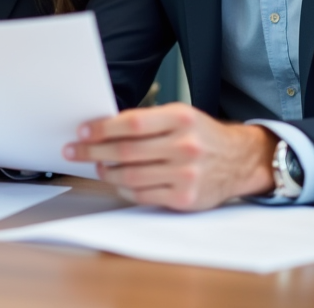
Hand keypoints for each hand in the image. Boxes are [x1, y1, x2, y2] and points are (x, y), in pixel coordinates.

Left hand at [63, 103, 276, 210]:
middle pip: (126, 151)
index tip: (83, 131)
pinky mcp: (185, 198)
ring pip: (130, 175)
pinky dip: (124, 188)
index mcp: (181, 119)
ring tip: (97, 165)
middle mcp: (184, 146)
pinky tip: (117, 181)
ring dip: (106, 171)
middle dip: (93, 150)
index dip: (102, 128)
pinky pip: (142, 195)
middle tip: (75, 150)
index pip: (131, 123)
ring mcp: (185, 174)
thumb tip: (104, 128)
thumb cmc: (203, 136)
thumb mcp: (181, 116)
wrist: (239, 160)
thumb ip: (148, 121)